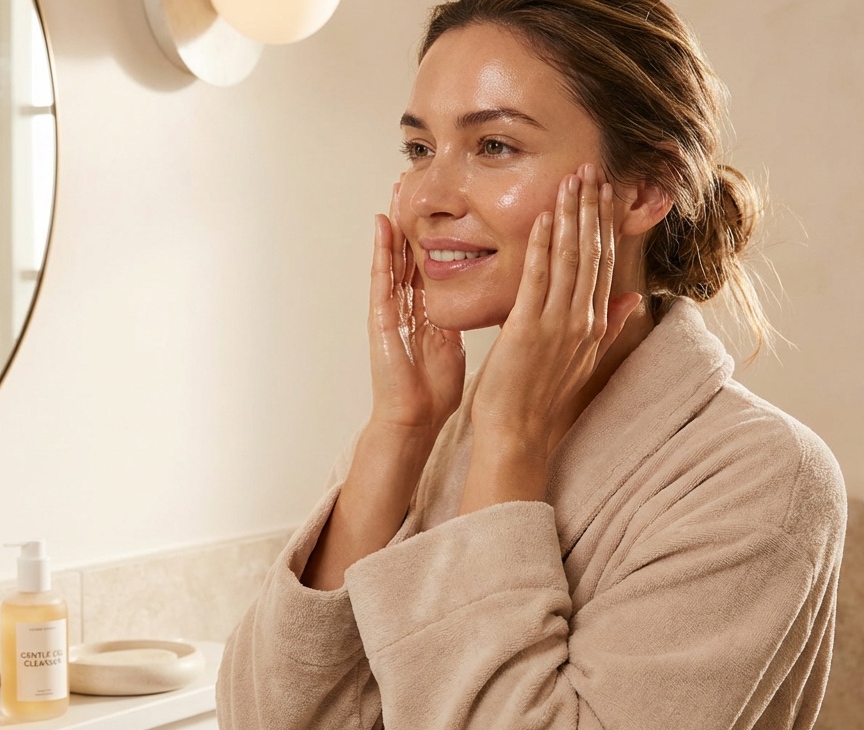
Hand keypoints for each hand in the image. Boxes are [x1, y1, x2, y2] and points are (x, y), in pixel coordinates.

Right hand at [366, 182, 465, 438]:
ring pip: (393, 254)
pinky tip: (382, 224)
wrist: (414, 419)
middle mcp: (405, 303)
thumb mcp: (454, 344)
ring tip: (397, 185)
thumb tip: (483, 301)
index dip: (439, 228)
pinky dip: (380, 250)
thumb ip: (458, 320)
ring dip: (394, 219)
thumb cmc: (435, 390)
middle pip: (410, 248)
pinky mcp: (380, 317)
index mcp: (426, 308)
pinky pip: (380, 277)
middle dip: (413, 214)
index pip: (432, 259)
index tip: (447, 197)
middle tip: (416, 175)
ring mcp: (389, 307)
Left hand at [464, 165, 641, 505]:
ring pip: (570, 259)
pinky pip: (538, 279)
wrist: (519, 431)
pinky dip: (542, 246)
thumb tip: (633, 298)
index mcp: (593, 323)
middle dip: (592, 209)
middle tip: (592, 170)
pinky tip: (543, 218)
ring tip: (573, 181)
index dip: (605, 224)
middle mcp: (582, 319)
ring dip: (571, 217)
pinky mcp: (529, 328)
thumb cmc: (542, 396)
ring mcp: (558, 323)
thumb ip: (608, 325)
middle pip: (592, 253)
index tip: (606, 192)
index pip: (604, 263)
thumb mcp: (584, 358)